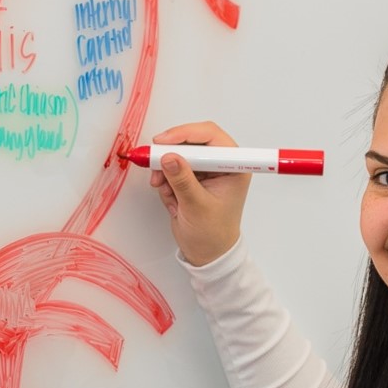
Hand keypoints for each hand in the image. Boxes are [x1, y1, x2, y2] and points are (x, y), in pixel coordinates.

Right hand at [147, 122, 250, 265]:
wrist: (207, 253)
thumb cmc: (212, 234)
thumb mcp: (197, 206)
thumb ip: (182, 180)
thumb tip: (169, 157)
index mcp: (233, 166)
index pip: (210, 135)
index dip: (185, 134)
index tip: (163, 142)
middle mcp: (220, 163)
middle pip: (191, 141)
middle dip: (171, 154)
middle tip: (154, 163)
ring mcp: (205, 170)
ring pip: (178, 154)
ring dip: (165, 171)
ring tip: (163, 190)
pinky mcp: (191, 177)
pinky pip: (171, 168)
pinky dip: (165, 181)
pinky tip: (171, 199)